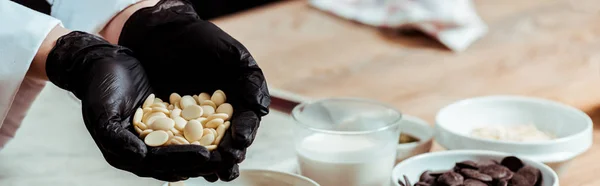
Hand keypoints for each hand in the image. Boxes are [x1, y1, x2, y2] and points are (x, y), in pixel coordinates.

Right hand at [45, 31, 217, 181]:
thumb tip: (140, 158)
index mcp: (125, 154)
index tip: (206, 155)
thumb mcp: (103, 112)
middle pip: (176, 162)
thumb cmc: (99, 87)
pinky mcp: (166, 121)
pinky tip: (224, 127)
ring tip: (230, 149)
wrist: (103, 63)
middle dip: (201, 162)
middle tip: (226, 158)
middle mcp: (142, 150)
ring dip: (207, 152)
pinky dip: (205, 132)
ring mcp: (156, 137)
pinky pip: (187, 130)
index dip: (182, 159)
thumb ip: (117, 139)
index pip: (159, 163)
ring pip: (185, 149)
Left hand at [118, 0, 270, 180]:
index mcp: (238, 103)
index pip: (246, 122)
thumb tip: (262, 110)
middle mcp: (218, 118)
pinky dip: (180, 155)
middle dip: (229, 156)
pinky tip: (181, 164)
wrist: (162, 34)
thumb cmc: (202, 41)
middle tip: (228, 164)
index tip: (241, 140)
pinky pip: (176, 142)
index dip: (245, 132)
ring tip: (210, 172)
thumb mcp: (232, 56)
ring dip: (209, 163)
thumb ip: (251, 81)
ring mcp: (194, 124)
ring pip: (205, 149)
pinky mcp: (168, 126)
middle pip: (228, 142)